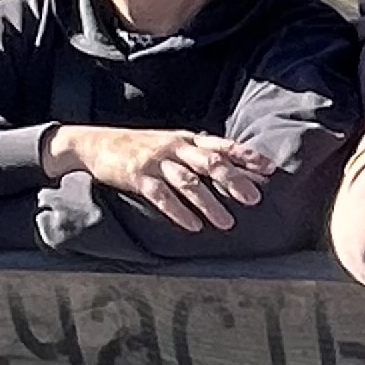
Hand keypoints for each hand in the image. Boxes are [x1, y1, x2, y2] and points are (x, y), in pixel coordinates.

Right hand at [45, 124, 271, 230]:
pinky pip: (161, 196)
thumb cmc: (140, 145)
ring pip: (188, 182)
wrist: (95, 143)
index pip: (223, 145)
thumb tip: (233, 166)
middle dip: (235, 180)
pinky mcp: (137, 176)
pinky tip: (193, 226)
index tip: (270, 169)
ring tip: (227, 223)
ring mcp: (155, 161)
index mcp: (186, 139)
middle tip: (255, 198)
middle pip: (210, 162)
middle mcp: (174, 147)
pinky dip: (179, 212)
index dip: (247, 156)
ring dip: (210, 204)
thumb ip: (198, 153)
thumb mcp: (171, 142)